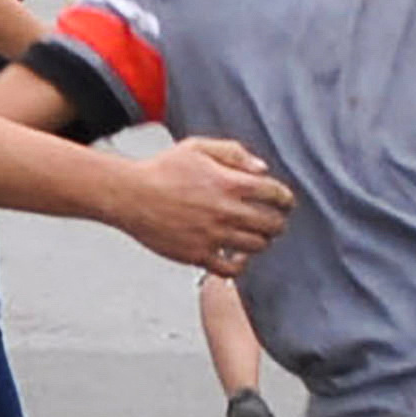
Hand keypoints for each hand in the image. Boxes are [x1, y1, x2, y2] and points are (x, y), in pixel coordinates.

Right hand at [117, 136, 294, 273]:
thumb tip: (263, 169)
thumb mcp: (198, 147)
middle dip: (278, 222)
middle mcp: (226, 211)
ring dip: (263, 241)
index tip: (285, 202)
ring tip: (258, 236)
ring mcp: (213, 236)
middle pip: (272, 224)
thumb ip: (234, 153)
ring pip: (257, 246)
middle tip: (275, 221)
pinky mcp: (198, 255)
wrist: (130, 195)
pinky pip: (232, 269)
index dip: (286, 199)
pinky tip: (239, 256)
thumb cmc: (162, 169)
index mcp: (229, 183)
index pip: (275, 194)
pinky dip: (242, 264)